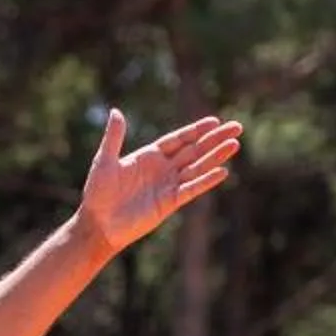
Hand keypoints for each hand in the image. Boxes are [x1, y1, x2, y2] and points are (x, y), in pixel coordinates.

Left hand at [76, 108, 241, 255]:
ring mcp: (168, 186)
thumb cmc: (98, 193)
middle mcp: (163, 169)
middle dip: (214, 139)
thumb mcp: (104, 161)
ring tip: (235, 145)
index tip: (215, 121)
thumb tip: (116, 112)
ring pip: (197, 167)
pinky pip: (191, 189)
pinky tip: (222, 172)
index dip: (196, 130)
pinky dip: (205, 181)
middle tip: (237, 127)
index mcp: (150, 156)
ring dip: (216, 156)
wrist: (99, 223)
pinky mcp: (169, 203)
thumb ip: (113, 138)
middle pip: (194, 150)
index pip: (179, 139)